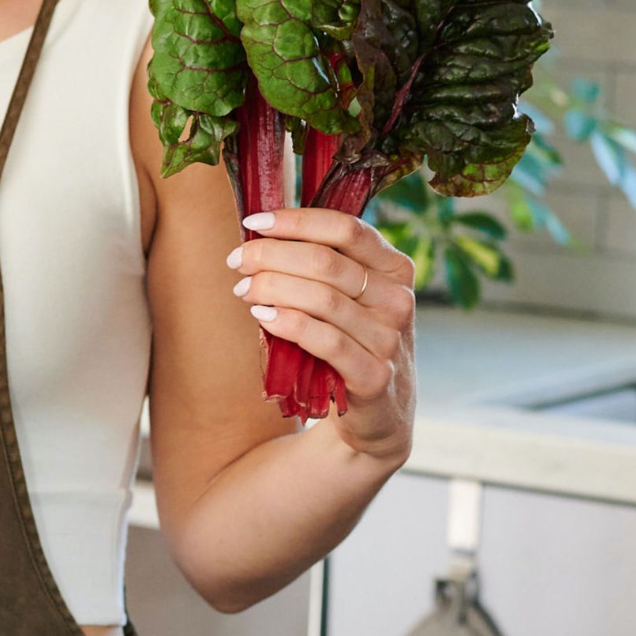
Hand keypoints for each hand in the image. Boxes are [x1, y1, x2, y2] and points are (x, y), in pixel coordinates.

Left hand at [227, 207, 416, 460]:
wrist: (377, 414)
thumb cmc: (350, 341)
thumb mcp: (350, 297)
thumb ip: (320, 264)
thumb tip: (260, 234)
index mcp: (395, 268)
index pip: (345, 228)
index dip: (295, 221)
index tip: (253, 222)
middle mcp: (399, 299)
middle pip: (325, 261)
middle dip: (271, 255)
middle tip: (236, 261)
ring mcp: (390, 339)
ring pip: (321, 298)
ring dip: (271, 288)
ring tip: (243, 289)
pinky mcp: (375, 376)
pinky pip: (325, 340)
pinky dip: (288, 323)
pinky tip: (262, 317)